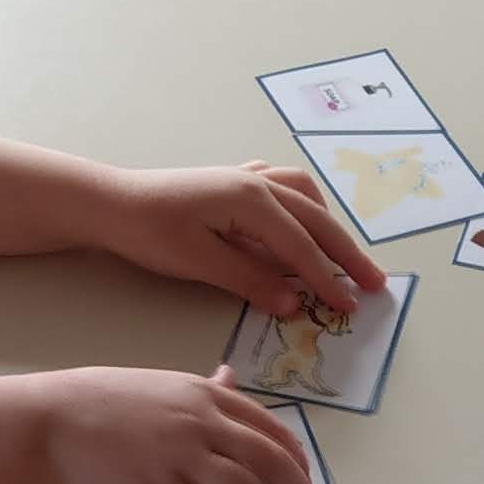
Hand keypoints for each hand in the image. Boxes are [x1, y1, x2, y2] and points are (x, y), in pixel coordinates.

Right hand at [32, 366, 311, 483]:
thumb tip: (230, 378)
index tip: (301, 480)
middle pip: (272, 461)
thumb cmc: (102, 402)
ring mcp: (180, 456)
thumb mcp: (162, 385)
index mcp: (206, 394)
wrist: (50, 420)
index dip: (296, 459)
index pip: (273, 428)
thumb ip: (203, 391)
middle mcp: (201, 421)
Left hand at [90, 161, 381, 317]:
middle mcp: (257, 182)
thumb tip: (293, 303)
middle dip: (346, 253)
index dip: (327, 280)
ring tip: (339, 254)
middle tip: (374, 283)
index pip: (301, 247)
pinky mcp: (232, 182)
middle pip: (316, 219)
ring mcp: (245, 177)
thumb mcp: (200, 263)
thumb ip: (251, 281)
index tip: (349, 306)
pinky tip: (296, 221)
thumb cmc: (149, 231)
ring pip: (303, 195)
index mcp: (252, 200)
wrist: (109, 202)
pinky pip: (281, 186)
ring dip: (326, 223)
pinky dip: (300, 205)